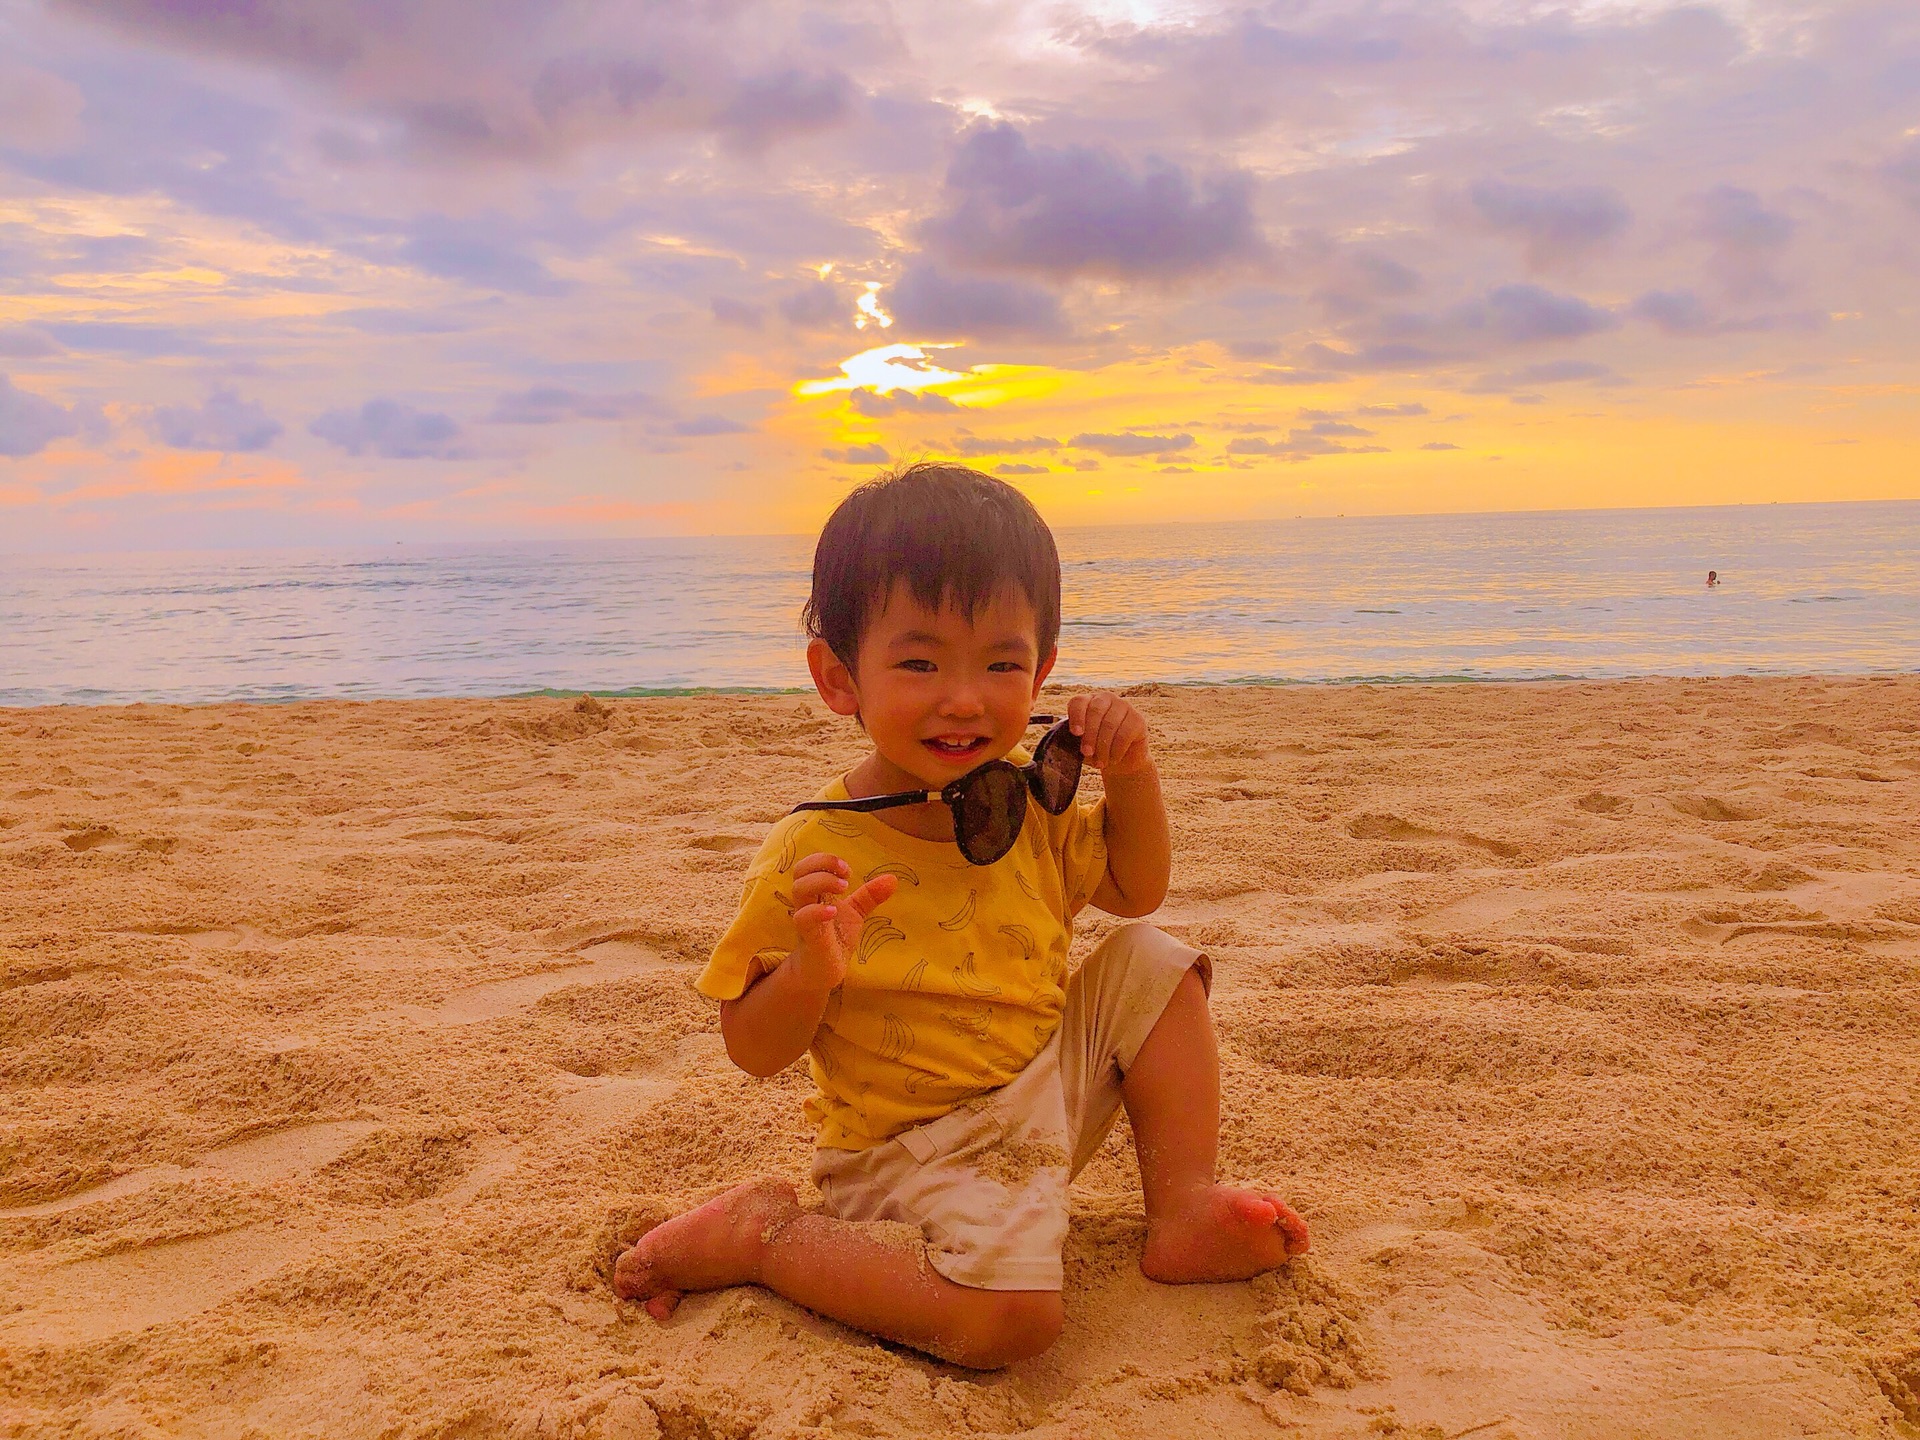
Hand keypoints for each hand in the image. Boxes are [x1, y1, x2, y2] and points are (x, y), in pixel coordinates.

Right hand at [788, 852, 897, 990]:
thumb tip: (893, 879)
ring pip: (799, 889)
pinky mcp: (808, 936)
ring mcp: (805, 918)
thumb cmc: (835, 938)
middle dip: (823, 864)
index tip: (847, 869)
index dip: (826, 860)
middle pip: (800, 870)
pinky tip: (834, 911)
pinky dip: (817, 911)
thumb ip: (870, 895)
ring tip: (843, 888)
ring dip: (822, 881)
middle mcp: (807, 901)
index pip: (809, 864)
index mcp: (816, 892)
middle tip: (846, 875)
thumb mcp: (855, 913)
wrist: (826, 971)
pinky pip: (803, 918)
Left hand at [1066, 691, 1152, 778]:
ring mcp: (1124, 706)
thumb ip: (1073, 740)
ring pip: (1110, 724)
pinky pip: (1124, 734)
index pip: (1079, 702)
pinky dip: (1116, 750)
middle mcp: (1106, 699)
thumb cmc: (1097, 750)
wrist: (1122, 761)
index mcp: (1088, 701)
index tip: (1075, 733)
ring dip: (1103, 747)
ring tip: (1100, 763)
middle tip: (1086, 753)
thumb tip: (1067, 741)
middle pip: (1095, 711)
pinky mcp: (1138, 719)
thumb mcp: (1082, 745)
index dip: (1076, 716)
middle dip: (1089, 735)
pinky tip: (1113, 759)